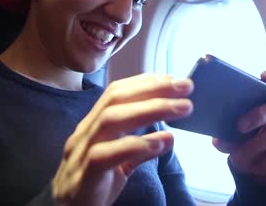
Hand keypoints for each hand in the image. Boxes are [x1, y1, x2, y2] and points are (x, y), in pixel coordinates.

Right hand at [52, 74, 193, 205]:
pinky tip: (159, 143)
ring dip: (150, 110)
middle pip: (115, 100)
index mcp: (92, 126)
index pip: (116, 94)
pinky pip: (104, 156)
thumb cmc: (93, 186)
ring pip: (110, 120)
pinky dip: (134, 145)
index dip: (144, 83)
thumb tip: (169, 136)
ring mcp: (80, 154)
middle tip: (186, 87)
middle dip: (153, 89)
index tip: (173, 78)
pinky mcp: (82, 177)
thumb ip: (141, 149)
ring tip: (181, 108)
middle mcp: (84, 134)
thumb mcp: (121, 163)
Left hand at [213, 69, 265, 189]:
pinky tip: (257, 167)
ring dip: (257, 145)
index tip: (264, 77)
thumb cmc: (247, 150)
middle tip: (239, 127)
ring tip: (240, 157)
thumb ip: (227, 137)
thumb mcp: (234, 142)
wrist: (258, 178)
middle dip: (259, 115)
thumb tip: (218, 139)